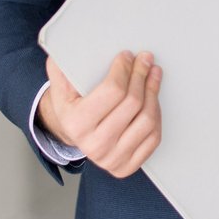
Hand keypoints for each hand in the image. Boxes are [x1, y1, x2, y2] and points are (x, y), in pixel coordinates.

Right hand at [39, 51, 162, 177]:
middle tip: (145, 59)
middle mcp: (94, 146)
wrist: (75, 135)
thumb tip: (63, 51)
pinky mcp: (127, 166)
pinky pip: (153, 138)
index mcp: (76, 124)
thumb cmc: (72, 106)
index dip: (124, 68)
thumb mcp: (61, 87)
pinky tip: (152, 99)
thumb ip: (61, 68)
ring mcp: (112, 159)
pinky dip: (157, 114)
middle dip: (141, 74)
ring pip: (147, 119)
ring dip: (153, 92)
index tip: (127, 55)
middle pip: (132, 103)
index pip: (113, 90)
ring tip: (153, 75)